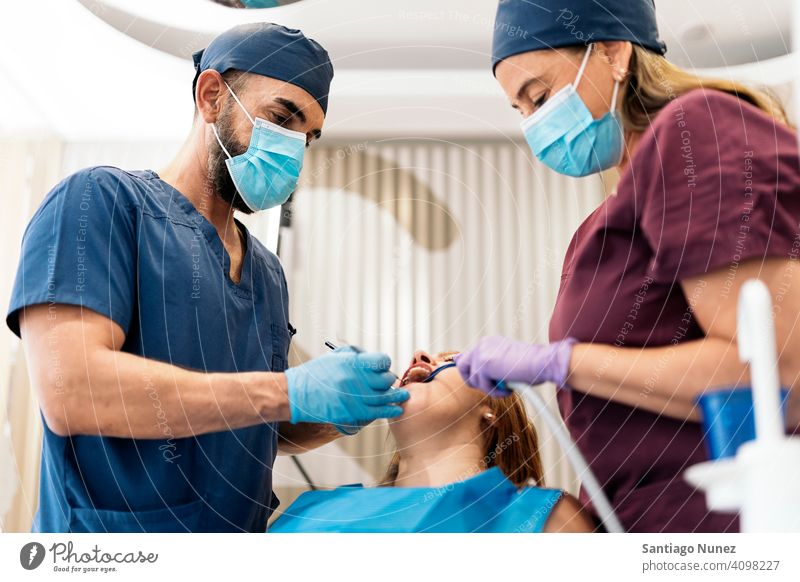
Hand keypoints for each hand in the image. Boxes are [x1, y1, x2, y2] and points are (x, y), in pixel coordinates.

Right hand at [285, 347, 408, 424]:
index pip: (382, 361)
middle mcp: (357, 378)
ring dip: (396, 397)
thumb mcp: (334, 358)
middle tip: (387, 384)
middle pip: (385, 379)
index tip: (382, 368)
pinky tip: (397, 409)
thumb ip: (354, 356)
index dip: (384, 364)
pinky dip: (389, 410)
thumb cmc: (314, 375)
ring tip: (404, 397)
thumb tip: (372, 359)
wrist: (295, 394)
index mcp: (353, 362)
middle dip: (387, 381)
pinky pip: (377, 412)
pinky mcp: (351, 412)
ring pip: (385, 397)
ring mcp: (355, 396)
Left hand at [455, 335, 577, 395]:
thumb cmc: (531, 366)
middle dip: (475, 381)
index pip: (466, 358)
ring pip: (472, 379)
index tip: (486, 381)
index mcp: (488, 342)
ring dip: (489, 388)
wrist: (543, 362)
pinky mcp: (484, 364)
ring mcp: (482, 353)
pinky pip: (482, 386)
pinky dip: (496, 392)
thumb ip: (487, 366)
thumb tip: (466, 369)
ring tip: (506, 387)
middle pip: (462, 367)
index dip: (474, 373)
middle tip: (493, 385)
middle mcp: (482, 344)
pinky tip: (508, 389)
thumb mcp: (505, 364)